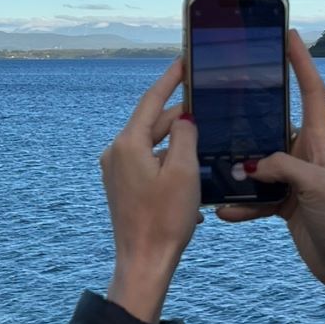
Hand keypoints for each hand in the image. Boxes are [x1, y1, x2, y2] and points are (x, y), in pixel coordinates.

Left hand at [100, 56, 201, 323]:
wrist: (144, 261)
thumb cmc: (166, 220)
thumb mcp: (185, 171)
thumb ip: (186, 136)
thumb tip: (184, 119)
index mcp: (127, 144)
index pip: (151, 100)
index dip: (170, 79)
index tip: (185, 62)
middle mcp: (115, 152)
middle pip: (152, 123)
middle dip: (180, 116)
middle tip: (208, 107)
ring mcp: (115, 170)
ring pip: (151, 143)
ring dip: (176, 141)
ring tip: (205, 141)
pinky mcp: (120, 185)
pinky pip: (146, 161)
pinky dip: (167, 159)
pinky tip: (189, 169)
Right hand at [216, 30, 324, 323]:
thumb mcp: (316, 187)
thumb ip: (282, 167)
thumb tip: (250, 164)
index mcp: (321, 142)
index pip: (311, 91)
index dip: (300, 62)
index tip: (285, 35)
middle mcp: (306, 154)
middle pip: (275, 122)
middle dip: (251, 111)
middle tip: (224, 95)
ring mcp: (294, 179)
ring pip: (257, 160)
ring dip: (236, 165)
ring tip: (212, 162)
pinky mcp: (284, 203)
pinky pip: (255, 197)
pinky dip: (240, 204)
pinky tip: (224, 211)